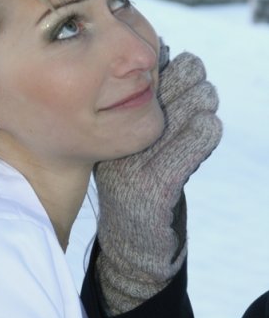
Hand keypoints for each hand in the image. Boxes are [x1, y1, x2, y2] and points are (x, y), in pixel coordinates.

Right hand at [95, 50, 222, 313]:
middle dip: (191, 87)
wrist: (134, 253)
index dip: (172, 71)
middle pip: (160, 96)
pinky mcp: (149, 193)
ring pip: (176, 119)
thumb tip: (184, 65)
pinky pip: (184, 152)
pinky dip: (202, 137)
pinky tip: (210, 128)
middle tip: (203, 92)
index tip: (187, 71)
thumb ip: (154, 115)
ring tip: (207, 108)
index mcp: (107, 135)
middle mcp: (115, 150)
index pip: (141, 86)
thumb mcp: (141, 151)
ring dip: (202, 105)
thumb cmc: (145, 195)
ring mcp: (129, 171)